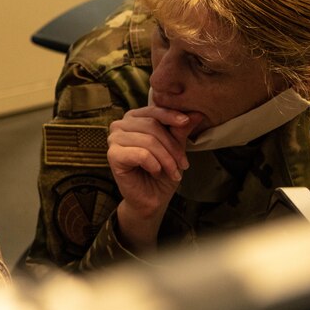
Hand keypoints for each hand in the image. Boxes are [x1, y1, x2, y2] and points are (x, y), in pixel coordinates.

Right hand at [106, 106, 200, 252]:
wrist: (151, 199)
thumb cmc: (162, 172)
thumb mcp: (175, 148)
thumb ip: (180, 130)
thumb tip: (197, 113)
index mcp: (134, 118)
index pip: (154, 110)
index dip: (172, 116)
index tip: (187, 122)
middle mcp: (120, 125)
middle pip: (152, 125)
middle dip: (172, 146)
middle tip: (183, 164)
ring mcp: (114, 139)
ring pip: (148, 140)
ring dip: (166, 159)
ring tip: (173, 172)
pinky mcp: (112, 155)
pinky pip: (141, 154)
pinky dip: (154, 164)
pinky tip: (156, 172)